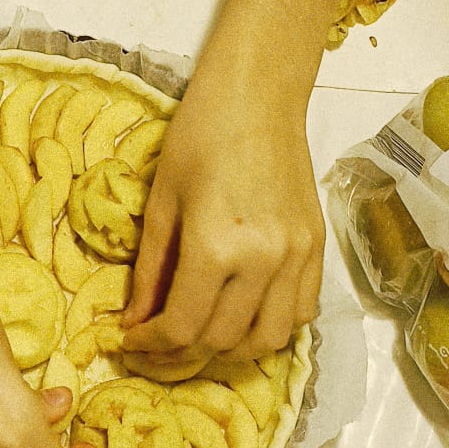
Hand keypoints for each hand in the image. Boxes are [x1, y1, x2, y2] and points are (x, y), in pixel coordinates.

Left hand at [120, 82, 324, 361]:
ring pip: (268, 339)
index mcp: (216, 246)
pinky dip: (272, 326)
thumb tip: (134, 321)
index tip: (131, 340)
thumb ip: (150, 269)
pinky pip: (302, 314)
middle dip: (183, 350)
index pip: (182, 326)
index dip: (151, 344)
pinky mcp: (317, 249)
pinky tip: (245, 313)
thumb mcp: (162, 202)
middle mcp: (263, 261)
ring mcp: (297, 258)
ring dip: (231, 349)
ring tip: (202, 334)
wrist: (257, 96)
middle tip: (159, 340)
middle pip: (223, 340)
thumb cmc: (199, 135)